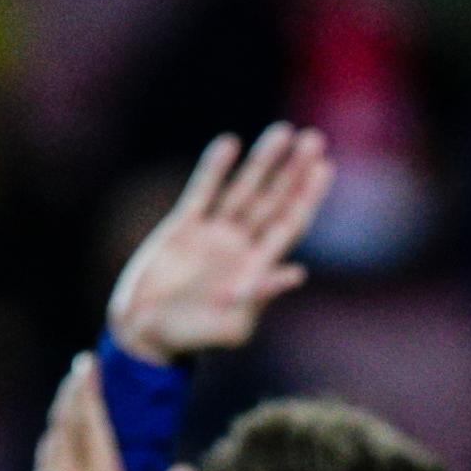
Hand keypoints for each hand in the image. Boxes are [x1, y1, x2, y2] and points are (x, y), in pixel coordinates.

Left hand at [15, 354, 197, 470]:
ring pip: (52, 440)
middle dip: (74, 392)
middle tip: (80, 369)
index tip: (88, 364)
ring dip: (61, 414)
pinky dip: (52, 444)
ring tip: (70, 399)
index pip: (92, 424)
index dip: (89, 391)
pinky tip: (56, 445)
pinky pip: (43, 464)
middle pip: (67, 422)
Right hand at [107, 126, 331, 362]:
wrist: (145, 333)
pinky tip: (230, 144)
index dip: (307, 196)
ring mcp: (214, 235)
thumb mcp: (231, 324)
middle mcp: (240, 247)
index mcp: (257, 268)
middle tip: (314, 139)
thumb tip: (297, 272)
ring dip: (263, 161)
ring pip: (244, 190)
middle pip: (274, 200)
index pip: (290, 225)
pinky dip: (215, 169)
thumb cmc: (192, 338)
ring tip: (282, 132)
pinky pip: (203, 191)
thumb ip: (262, 296)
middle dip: (294, 171)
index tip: (324, 168)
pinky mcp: (184, 227)